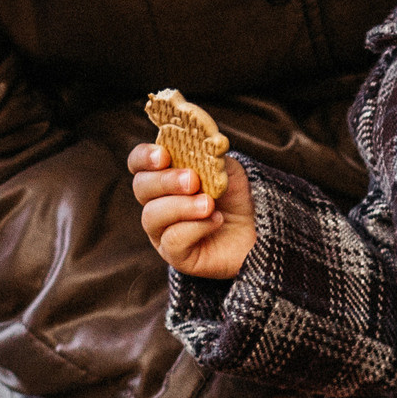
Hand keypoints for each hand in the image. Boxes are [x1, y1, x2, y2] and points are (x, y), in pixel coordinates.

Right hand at [127, 141, 256, 278]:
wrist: (257, 229)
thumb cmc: (235, 196)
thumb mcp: (226, 168)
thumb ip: (209, 155)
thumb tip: (201, 142)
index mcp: (163, 176)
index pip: (138, 164)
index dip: (144, 157)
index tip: (164, 156)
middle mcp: (156, 203)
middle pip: (141, 188)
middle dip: (165, 181)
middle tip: (193, 180)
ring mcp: (162, 231)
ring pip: (152, 216)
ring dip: (182, 206)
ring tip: (208, 204)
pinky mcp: (175, 255)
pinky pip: (172, 240)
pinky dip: (195, 227)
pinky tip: (216, 220)